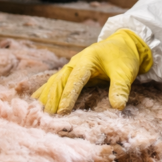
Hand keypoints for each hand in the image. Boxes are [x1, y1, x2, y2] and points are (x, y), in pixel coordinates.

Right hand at [33, 29, 152, 113]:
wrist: (123, 44)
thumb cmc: (124, 58)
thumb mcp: (125, 72)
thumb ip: (120, 88)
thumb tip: (118, 107)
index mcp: (88, 59)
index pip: (75, 79)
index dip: (68, 95)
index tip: (62, 111)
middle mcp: (75, 62)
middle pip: (60, 81)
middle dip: (52, 99)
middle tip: (47, 117)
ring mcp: (71, 67)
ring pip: (54, 82)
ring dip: (46, 97)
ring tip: (37, 113)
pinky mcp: (71, 73)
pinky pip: (55, 82)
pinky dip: (45, 92)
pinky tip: (35, 102)